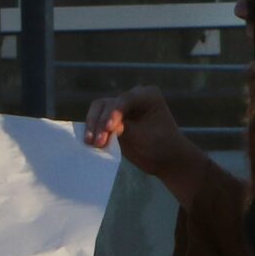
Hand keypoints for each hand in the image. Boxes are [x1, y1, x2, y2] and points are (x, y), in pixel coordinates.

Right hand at [80, 85, 204, 185]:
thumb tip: (104, 127)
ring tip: (92, 143)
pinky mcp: (111, 121)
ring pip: (97, 111)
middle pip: (107, 104)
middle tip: (97, 142)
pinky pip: (96, 122)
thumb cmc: (162, 146)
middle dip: (100, 122)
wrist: (165, 159)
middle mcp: (132, 98)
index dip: (114, 113)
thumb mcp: (145, 137)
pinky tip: (89, 143)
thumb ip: (126, 129)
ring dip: (92, 126)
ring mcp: (120, 109)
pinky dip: (92, 131)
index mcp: (147, 96)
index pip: (125, 99)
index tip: (109, 128)